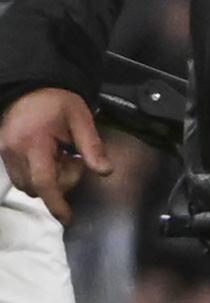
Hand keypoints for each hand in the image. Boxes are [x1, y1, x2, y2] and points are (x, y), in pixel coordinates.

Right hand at [0, 87, 112, 222]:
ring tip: (61, 154)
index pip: (44, 181)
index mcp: (35, 142)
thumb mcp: (81, 119)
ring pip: (27, 184)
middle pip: (36, 186)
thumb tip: (105, 171)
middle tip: (73, 158)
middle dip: (60, 181)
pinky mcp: (3, 154)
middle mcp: (14, 152)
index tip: (67, 217)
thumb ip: (92, 146)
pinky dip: (37, 173)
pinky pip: (20, 175)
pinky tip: (50, 155)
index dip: (56, 203)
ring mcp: (5, 154)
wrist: (31, 85)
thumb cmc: (58, 100)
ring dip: (48, 178)